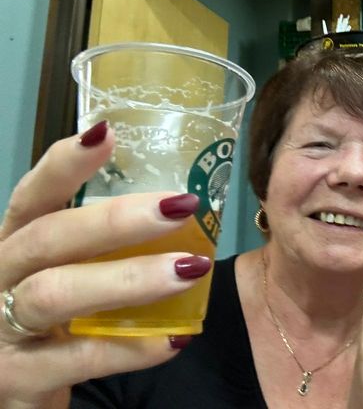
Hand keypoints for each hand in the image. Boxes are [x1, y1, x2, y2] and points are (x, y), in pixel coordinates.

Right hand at [0, 123, 207, 407]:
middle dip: (114, 219)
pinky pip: (78, 358)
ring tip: (190, 267)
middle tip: (181, 205)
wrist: (19, 392)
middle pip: (47, 238)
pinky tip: (177, 337)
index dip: (64, 164)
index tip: (107, 132)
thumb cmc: (58, 322)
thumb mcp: (71, 272)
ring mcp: (1, 332)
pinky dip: (130, 348)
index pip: (33, 196)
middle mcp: (0, 279)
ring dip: (129, 279)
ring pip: (55, 294)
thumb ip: (108, 243)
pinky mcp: (18, 380)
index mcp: (15, 245)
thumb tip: (184, 205)